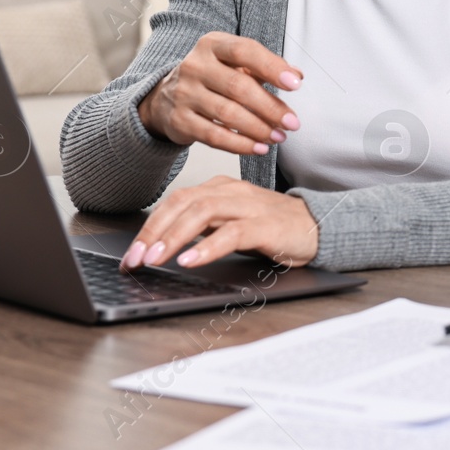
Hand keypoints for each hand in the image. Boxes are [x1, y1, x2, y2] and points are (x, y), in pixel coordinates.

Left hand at [120, 176, 319, 270]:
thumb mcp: (230, 225)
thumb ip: (202, 228)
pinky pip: (231, 233)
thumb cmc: (273, 228)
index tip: (130, 255)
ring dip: (173, 237)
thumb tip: (162, 247)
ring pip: (202, 213)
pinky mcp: (265, 225)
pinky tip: (190, 260)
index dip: (149, 227)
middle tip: (134, 259)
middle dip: (153, 232)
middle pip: (182, 203)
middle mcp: (231, 192)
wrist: (319, 227)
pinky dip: (207, 247)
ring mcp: (248, 206)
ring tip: (154, 259)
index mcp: (220, 189)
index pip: (175, 202)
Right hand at [137, 31, 303, 155]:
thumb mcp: (235, 64)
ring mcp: (184, 93)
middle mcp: (195, 66)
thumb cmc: (212, 78)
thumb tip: (298, 75)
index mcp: (212, 44)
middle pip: (238, 87)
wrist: (165, 98)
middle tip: (293, 123)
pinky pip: (213, 136)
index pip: (245, 51)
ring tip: (279, 137)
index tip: (296, 85)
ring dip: (259, 128)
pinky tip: (259, 148)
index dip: (272, 67)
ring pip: (227, 114)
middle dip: (270, 107)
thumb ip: (265, 67)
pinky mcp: (179, 120)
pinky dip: (240, 144)